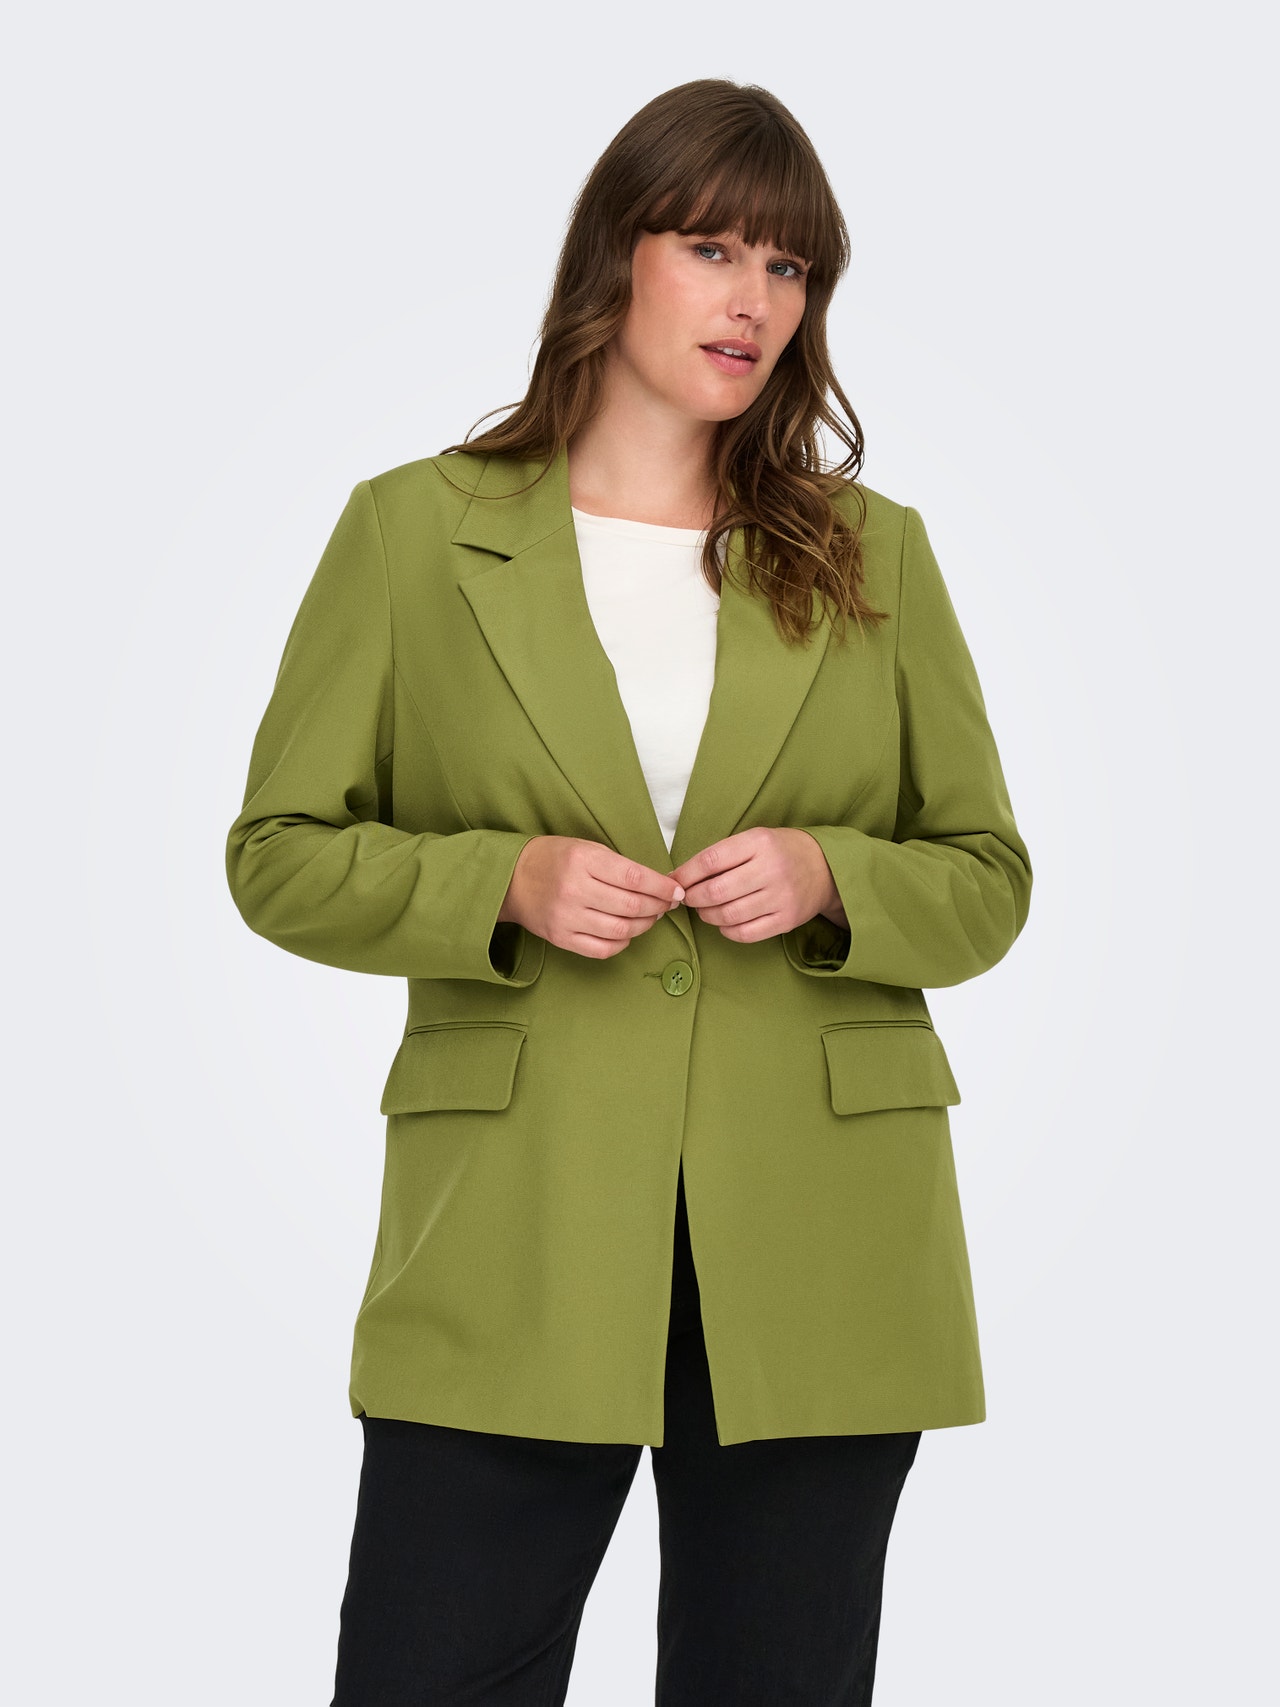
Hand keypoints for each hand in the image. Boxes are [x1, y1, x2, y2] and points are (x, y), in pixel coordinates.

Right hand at [498, 836, 685, 959]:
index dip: (662, 887)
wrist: (511, 878)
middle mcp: (574, 890)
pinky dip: (623, 942)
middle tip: (666, 904)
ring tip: (650, 917)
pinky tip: (627, 932)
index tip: (677, 890)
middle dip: (658, 907)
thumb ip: (620, 866)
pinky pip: (603, 949)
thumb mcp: (586, 848)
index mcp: (583, 860)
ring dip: (644, 925)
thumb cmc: (554, 859)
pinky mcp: (561, 938)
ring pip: (621, 930)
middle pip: (632, 906)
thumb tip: (659, 885)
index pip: (635, 878)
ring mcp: (567, 917)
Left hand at [669, 827, 846, 943]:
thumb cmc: (781, 852)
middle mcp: (771, 869)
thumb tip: (680, 877)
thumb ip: (722, 855)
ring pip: (727, 915)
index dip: (685, 874)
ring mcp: (780, 897)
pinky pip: (745, 933)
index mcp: (759, 843)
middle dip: (693, 898)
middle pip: (715, 891)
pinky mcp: (786, 920)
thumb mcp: (755, 839)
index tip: (674, 881)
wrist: (826, 868)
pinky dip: (726, 931)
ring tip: (705, 909)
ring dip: (707, 916)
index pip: (710, 861)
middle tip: (688, 898)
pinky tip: (724, 922)